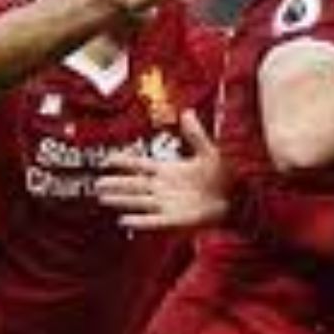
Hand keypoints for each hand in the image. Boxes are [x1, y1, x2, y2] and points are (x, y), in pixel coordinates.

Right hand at [97, 110, 228, 228]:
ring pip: (139, 201)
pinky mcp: (175, 219)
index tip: (107, 159)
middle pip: (134, 184)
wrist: (237, 197)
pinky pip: (153, 221)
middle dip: (115, 183)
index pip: (140, 165)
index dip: (124, 162)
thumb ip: (195, 134)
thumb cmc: (224, 175)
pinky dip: (140, 220)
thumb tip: (187, 112)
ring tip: (104, 199)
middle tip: (97, 183)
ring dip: (122, 200)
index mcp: (169, 170)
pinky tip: (124, 220)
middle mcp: (164, 187)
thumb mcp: (209, 151)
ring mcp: (168, 204)